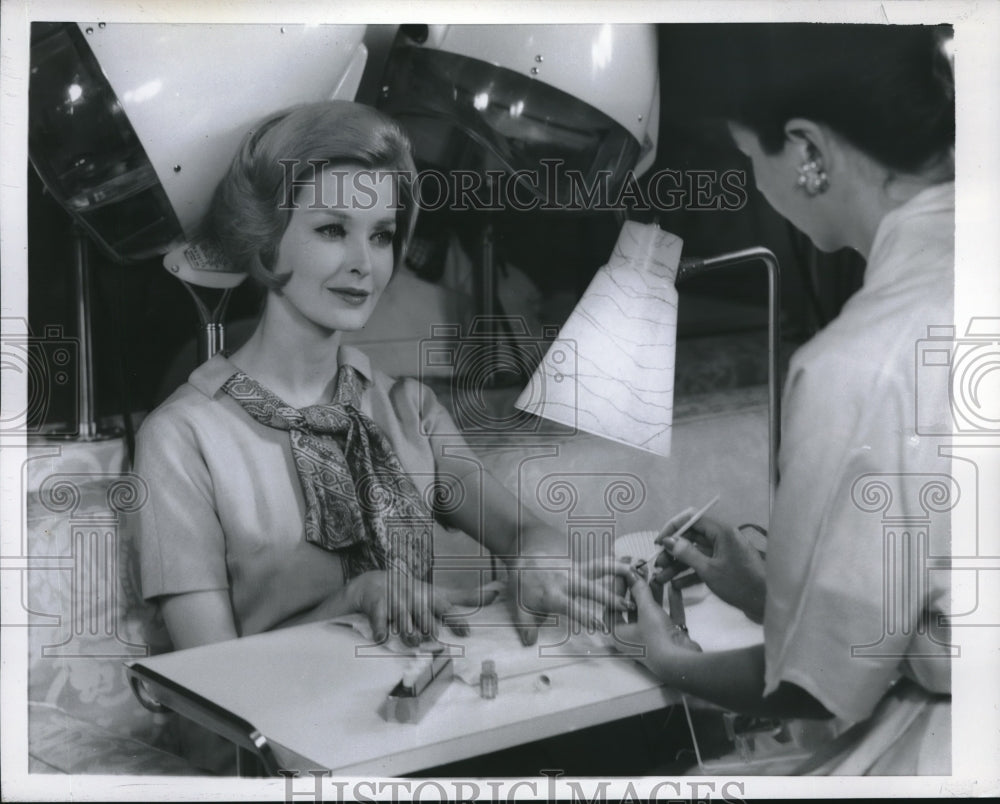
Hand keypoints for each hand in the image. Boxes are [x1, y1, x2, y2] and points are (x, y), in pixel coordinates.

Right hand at [345, 570, 497, 646]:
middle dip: (428, 627)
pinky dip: (380, 629)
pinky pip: (378, 619)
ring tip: (412, 642)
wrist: (377, 583)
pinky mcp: (377, 606)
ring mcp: (396, 602)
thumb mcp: (439, 594)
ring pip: (403, 621)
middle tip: (432, 636)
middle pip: (424, 616)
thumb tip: (496, 594)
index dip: (456, 620)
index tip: (466, 633)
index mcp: (431, 598)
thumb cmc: (415, 593)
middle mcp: (415, 599)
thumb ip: (466, 597)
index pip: (446, 608)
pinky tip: (382, 638)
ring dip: (407, 633)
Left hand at [508, 544, 631, 645]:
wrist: (523, 553)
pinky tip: (630, 563)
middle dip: (610, 598)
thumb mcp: (518, 606)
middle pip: (591, 589)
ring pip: (599, 569)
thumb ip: (526, 625)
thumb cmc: (522, 582)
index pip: (572, 607)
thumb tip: (530, 643)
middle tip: (628, 605)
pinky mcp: (580, 564)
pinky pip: (599, 563)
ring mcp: (575, 570)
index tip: (601, 625)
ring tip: (636, 574)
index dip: (586, 616)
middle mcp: (567, 581)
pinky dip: (615, 563)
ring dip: (618, 572)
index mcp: (553, 594)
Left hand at [612, 566, 701, 655]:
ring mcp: (653, 638)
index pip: (613, 606)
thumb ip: (639, 590)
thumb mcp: (646, 609)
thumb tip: (631, 573)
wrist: (682, 662)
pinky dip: (672, 602)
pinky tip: (674, 587)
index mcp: (619, 634)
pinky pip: (669, 616)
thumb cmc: (655, 638)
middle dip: (638, 588)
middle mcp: (634, 637)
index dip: (616, 587)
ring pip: (652, 611)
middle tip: (641, 569)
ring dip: (655, 593)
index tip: (622, 570)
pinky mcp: (671, 638)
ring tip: (657, 574)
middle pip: (633, 608)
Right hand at [653, 512, 765, 622]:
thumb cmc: (740, 583)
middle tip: (657, 564)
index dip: (672, 528)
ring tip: (661, 577)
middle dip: (672, 551)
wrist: (767, 604)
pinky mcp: (724, 568)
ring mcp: (723, 553)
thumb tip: (668, 540)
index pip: (691, 519)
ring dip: (678, 564)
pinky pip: (703, 566)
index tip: (659, 542)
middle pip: (691, 537)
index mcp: (721, 531)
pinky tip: (676, 585)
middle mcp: (722, 538)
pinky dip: (690, 574)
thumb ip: (687, 553)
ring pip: (695, 554)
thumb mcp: (709, 569)